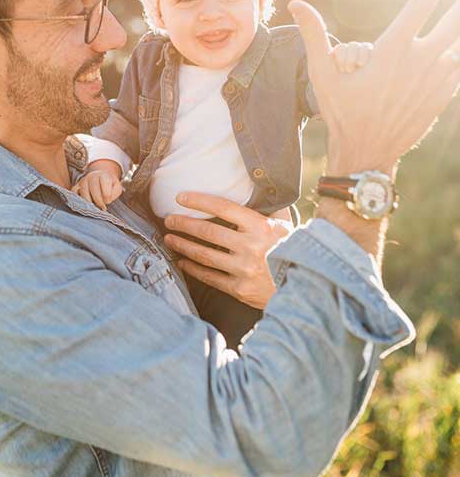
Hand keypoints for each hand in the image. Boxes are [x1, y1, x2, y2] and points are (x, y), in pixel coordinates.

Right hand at [72, 170, 122, 210]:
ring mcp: (83, 181)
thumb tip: (106, 200)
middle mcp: (92, 176)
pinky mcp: (76, 187)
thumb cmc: (110, 186)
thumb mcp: (117, 187)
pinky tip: (84, 206)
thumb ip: (115, 192)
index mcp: (103, 175)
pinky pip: (74, 192)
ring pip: (83, 191)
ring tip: (94, 209)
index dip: (106, 193)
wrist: (101, 179)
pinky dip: (77, 199)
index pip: (104, 181)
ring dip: (88, 201)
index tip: (108, 201)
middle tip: (102, 208)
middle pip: (93, 187)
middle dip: (98, 199)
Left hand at [163, 193, 291, 308]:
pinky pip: (210, 277)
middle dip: (184, 224)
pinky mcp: (240, 289)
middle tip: (169, 219)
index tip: (180, 198)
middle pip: (208, 231)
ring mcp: (244, 269)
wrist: (307, 288)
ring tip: (170, 238)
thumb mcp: (287, 226)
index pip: (223, 207)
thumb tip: (265, 187)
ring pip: (204, 254)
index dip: (199, 201)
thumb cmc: (295, 251)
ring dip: (184, 245)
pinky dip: (193, 269)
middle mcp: (250, 246)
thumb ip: (273, 209)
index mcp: (261, 226)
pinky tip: (183, 262)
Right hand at [289, 0, 459, 176]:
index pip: (422, 4)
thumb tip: (296, 3)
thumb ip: (313, 34)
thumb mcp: (322, 73)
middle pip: (455, 21)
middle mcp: (421, 62)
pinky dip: (459, 54)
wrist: (368, 152)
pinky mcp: (444, 95)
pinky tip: (455, 50)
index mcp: (393, 51)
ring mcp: (437, 80)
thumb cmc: (342, 111)